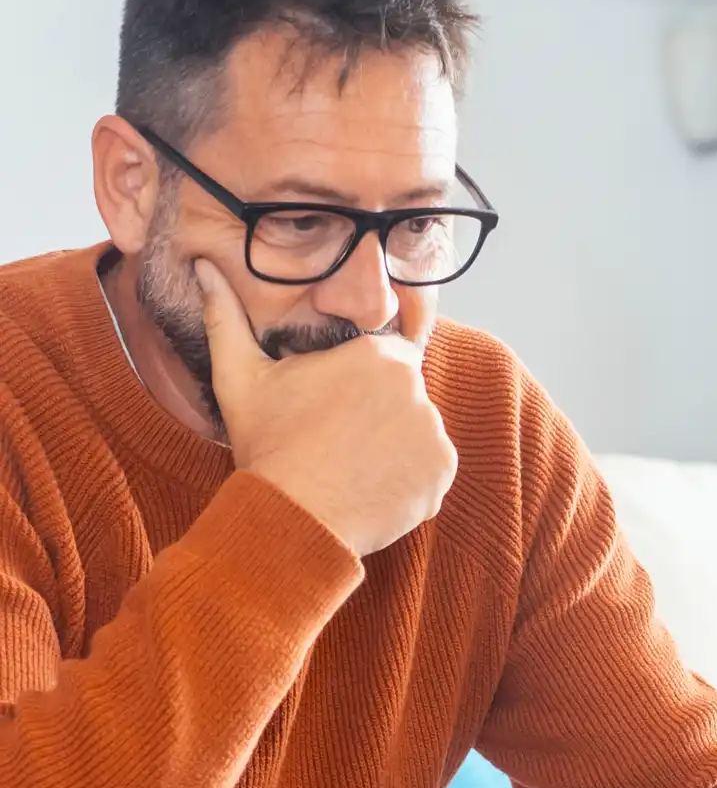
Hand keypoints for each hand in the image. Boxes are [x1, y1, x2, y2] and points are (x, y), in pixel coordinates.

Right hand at [195, 259, 457, 555]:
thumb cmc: (268, 445)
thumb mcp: (240, 377)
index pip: (385, 357)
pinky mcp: (442, 473)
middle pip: (404, 394)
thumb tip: (204, 268)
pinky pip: (431, 471)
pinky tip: (372, 489)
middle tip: (341, 440)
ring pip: (419, 432)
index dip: (360, 381)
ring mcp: (434, 432)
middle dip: (380, 413)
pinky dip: (410, 481)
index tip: (337, 405)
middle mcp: (416, 387)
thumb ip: (227, 318)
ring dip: (396, 447)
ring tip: (354, 468)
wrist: (291, 518)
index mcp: (378, 354)